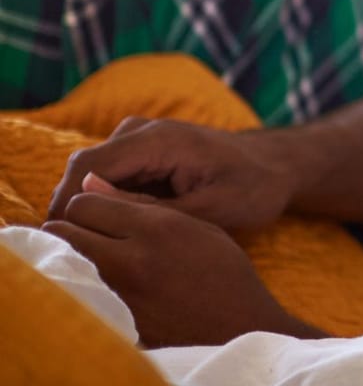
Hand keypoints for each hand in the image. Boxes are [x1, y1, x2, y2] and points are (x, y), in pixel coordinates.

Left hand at [43, 187, 319, 346]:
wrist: (240, 326)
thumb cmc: (223, 271)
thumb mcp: (196, 226)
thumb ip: (140, 204)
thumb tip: (89, 182)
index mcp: (156, 228)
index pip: (84, 204)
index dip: (88, 205)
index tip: (98, 215)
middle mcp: (131, 259)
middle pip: (63, 232)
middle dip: (69, 230)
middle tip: (86, 236)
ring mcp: (119, 294)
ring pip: (64, 264)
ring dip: (70, 258)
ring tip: (92, 261)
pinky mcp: (113, 321)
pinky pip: (77, 295)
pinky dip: (81, 288)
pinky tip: (102, 288)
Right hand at [49, 116, 293, 232]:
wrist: (276, 167)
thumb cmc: (254, 189)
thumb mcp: (212, 209)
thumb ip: (152, 208)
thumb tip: (90, 199)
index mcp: (159, 140)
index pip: (87, 167)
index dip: (65, 204)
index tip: (63, 243)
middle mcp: (143, 131)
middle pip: (81, 170)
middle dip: (72, 209)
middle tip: (74, 255)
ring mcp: (141, 137)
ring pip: (91, 174)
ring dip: (88, 207)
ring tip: (95, 248)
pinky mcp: (142, 150)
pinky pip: (109, 175)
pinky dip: (105, 202)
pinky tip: (114, 233)